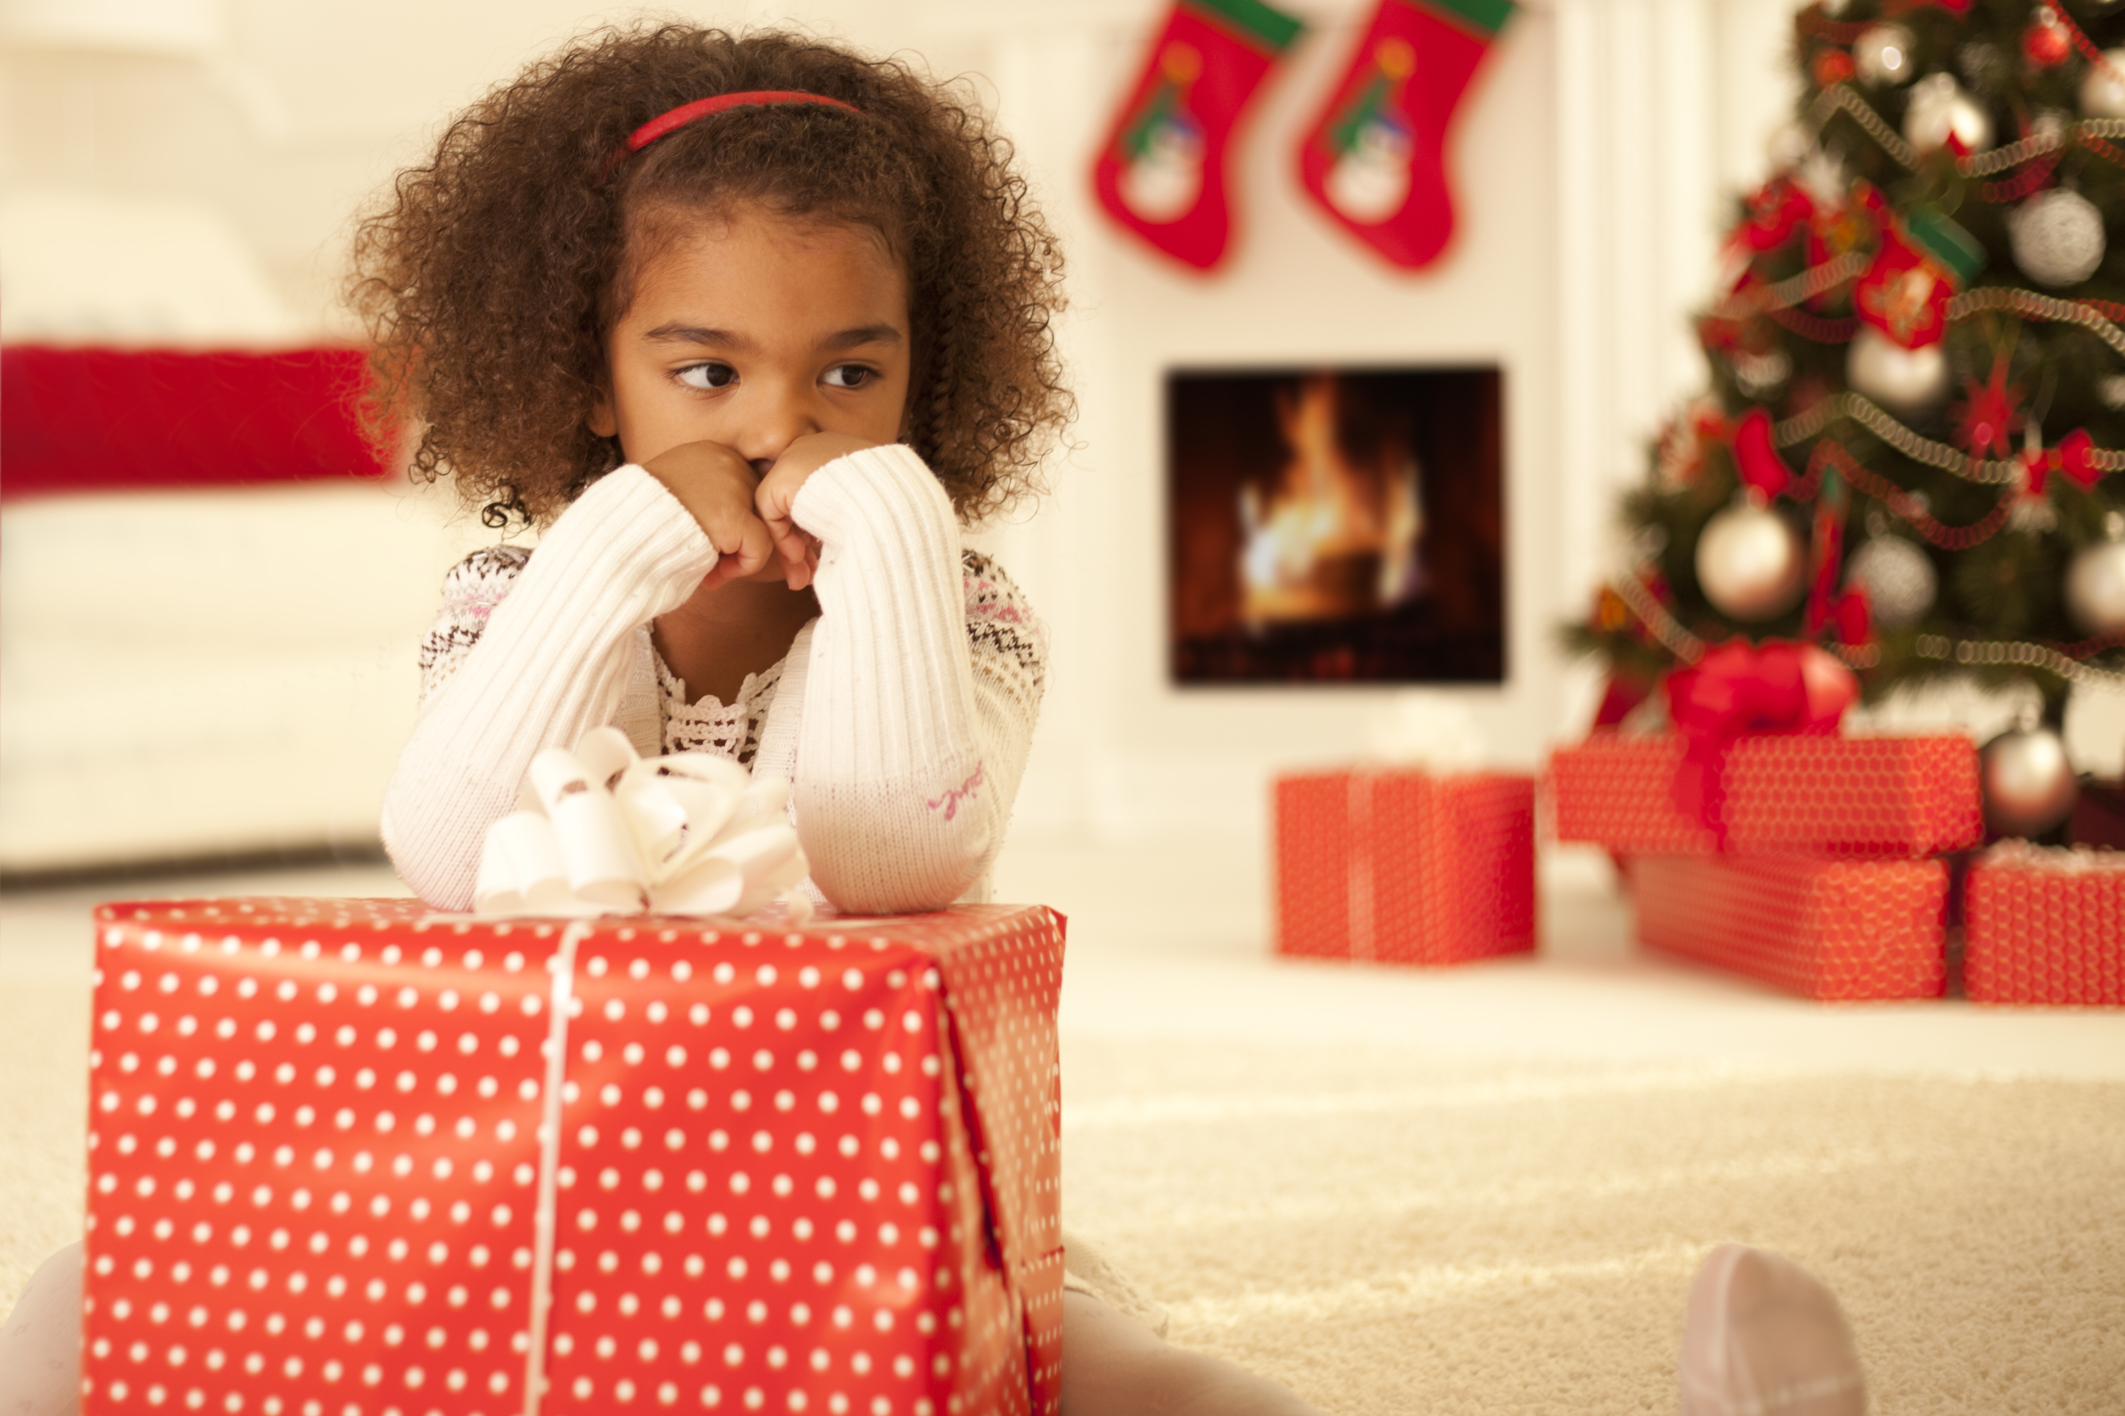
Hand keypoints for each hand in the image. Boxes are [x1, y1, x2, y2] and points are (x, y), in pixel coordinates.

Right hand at [641, 441, 776, 590]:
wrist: (616, 534)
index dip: (733, 525)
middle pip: (759, 507)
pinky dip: (743, 567)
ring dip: (741, 556)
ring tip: (713, 571)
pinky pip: (760, 548)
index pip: (745, 489)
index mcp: (711, 452)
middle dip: (743, 541)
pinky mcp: (734, 517)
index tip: (711, 546)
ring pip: (763, 528)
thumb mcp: (676, 499)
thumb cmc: (639, 523)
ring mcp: (733, 486)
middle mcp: (727, 461)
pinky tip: (714, 574)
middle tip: (717, 567)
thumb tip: (736, 530)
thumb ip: (706, 501)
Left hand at [755, 432, 877, 589]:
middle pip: (796, 503)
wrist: (888, 500)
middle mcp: (814, 451)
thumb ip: (849, 517)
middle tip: (809, 575)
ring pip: (782, 511)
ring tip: (801, 578)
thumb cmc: (891, 509)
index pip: (815, 493)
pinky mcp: (781, 476)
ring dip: (791, 549)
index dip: (818, 530)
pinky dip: (783, 539)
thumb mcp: (872, 508)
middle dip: (801, 545)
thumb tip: (840, 544)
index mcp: (839, 456)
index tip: (825, 556)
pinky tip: (800, 557)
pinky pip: (772, 513)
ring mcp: (795, 459)